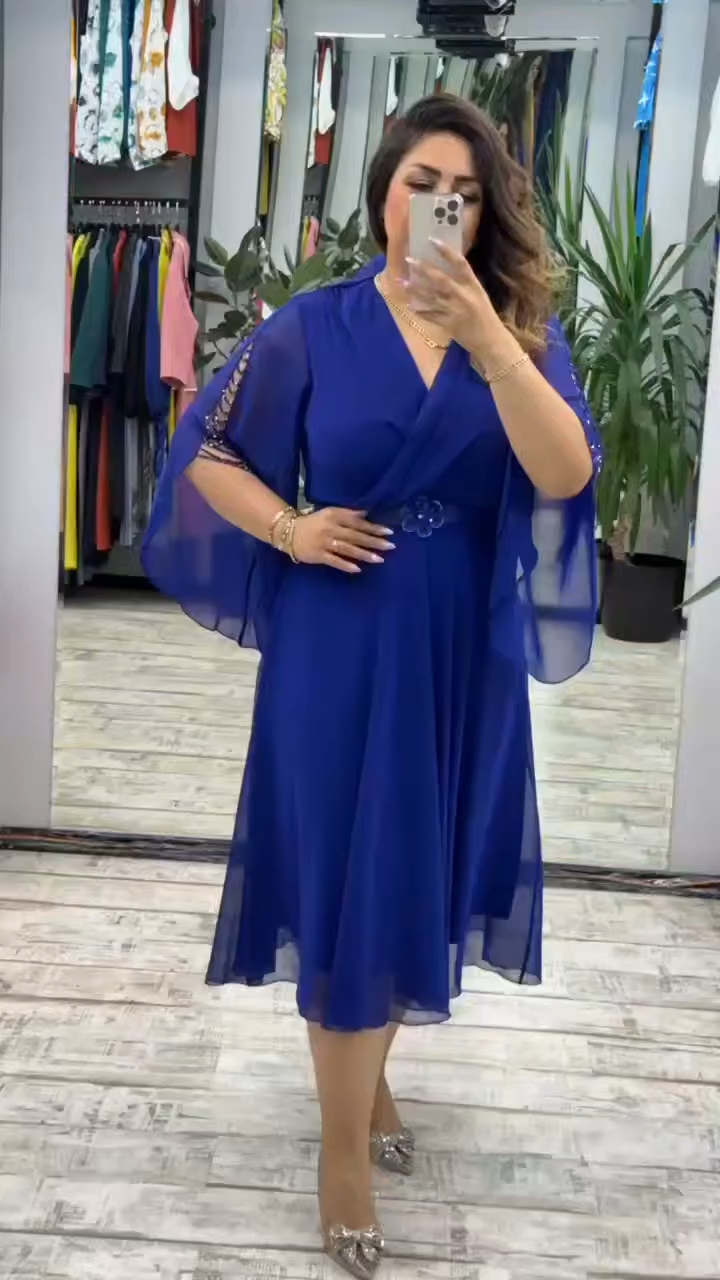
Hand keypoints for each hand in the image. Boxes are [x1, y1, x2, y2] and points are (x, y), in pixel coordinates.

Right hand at [292, 508, 394, 574]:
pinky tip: (358, 569)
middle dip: (373, 541)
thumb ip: (348, 514)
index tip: (389, 532)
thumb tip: (366, 515)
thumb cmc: (313, 522)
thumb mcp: (329, 513)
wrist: (287, 531)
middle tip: (390, 546)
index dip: (373, 527)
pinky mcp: (318, 555)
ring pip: (347, 549)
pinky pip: (334, 561)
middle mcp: (331, 529)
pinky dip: (346, 565)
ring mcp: (324, 543)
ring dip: (364, 554)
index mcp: (334, 517)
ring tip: (379, 559)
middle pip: (355, 536)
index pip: (357, 523)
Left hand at [401, 242, 517, 367]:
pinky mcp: (449, 325)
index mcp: (474, 285)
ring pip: (431, 297)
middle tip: (409, 261)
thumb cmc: (485, 317)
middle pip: (441, 279)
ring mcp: (456, 311)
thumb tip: (444, 270)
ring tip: (403, 282)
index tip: (432, 240)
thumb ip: (464, 284)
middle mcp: (464, 296)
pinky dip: (420, 310)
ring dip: (416, 289)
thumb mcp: (479, 296)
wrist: (491, 342)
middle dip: (423, 269)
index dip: (446, 251)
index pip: (460, 263)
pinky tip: (410, 305)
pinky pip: (431, 316)